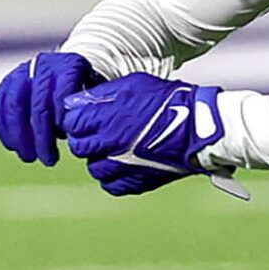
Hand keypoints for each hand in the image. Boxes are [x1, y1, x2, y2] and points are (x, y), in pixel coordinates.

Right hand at [0, 52, 98, 166]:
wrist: (64, 70)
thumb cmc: (83, 90)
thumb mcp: (92, 95)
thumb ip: (85, 111)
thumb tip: (74, 136)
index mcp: (69, 66)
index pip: (61, 93)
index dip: (61, 118)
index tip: (65, 139)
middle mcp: (43, 65)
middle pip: (37, 103)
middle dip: (41, 136)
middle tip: (49, 160)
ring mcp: (22, 72)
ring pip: (14, 105)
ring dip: (19, 136)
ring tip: (29, 157)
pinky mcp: (6, 82)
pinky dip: (3, 128)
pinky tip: (12, 146)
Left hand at [61, 74, 224, 196]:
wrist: (197, 127)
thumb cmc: (167, 100)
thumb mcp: (132, 84)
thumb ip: (100, 94)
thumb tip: (74, 101)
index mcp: (105, 118)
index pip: (71, 122)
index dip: (76, 118)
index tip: (86, 116)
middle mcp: (108, 143)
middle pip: (79, 146)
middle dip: (85, 138)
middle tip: (98, 132)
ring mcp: (121, 165)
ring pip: (93, 167)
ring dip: (99, 158)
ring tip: (113, 149)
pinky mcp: (135, 182)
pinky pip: (110, 185)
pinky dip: (112, 177)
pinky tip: (122, 165)